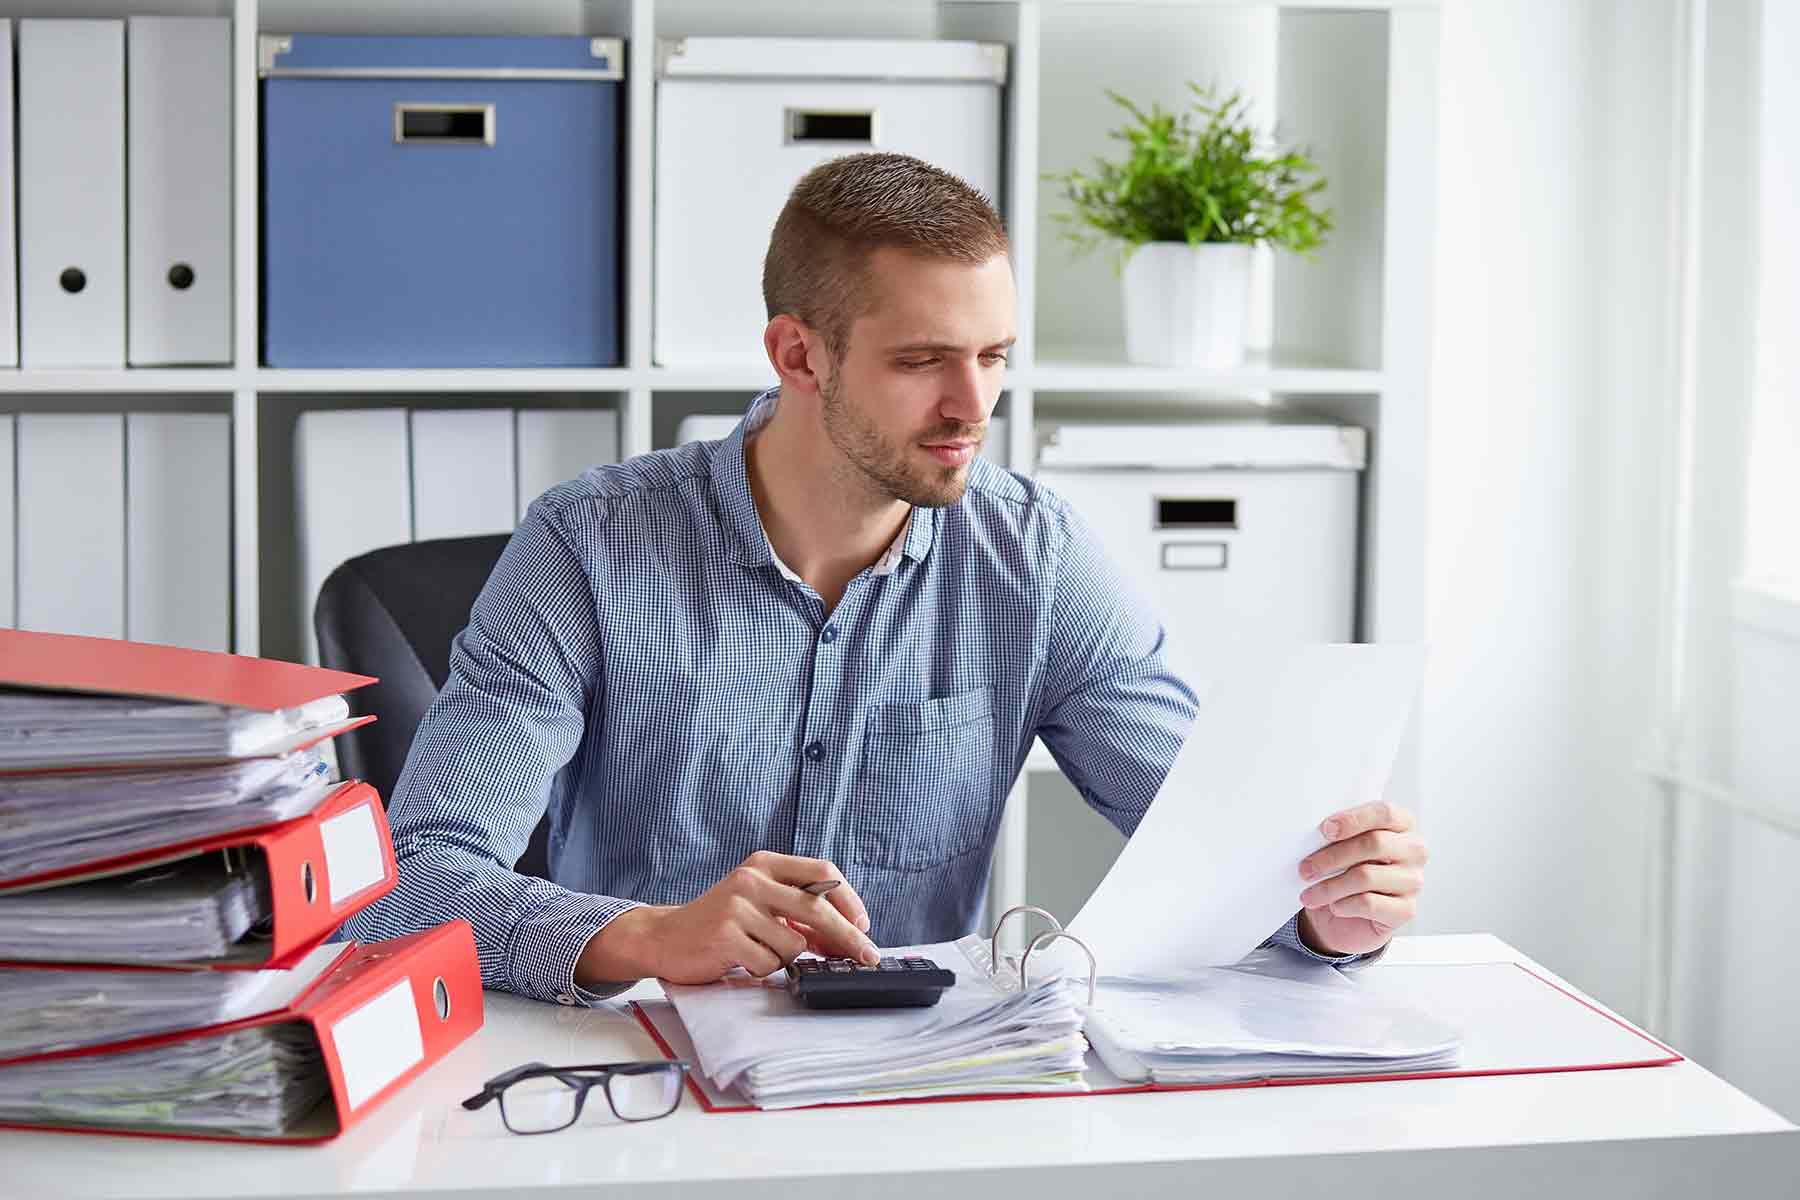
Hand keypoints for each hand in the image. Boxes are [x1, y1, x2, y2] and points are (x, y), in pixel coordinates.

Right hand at [575, 852, 878, 986]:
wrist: (665, 937)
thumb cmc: (720, 922)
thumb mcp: (760, 903)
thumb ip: (797, 912)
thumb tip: (845, 935)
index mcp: (765, 863)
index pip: (823, 872)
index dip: (849, 900)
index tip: (864, 924)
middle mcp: (752, 879)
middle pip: (818, 908)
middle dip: (848, 937)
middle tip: (867, 956)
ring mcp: (737, 906)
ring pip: (794, 943)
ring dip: (786, 957)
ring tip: (760, 949)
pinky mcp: (725, 935)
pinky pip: (768, 963)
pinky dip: (764, 969)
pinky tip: (743, 958)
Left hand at [1295, 800, 1426, 956]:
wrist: (1349, 916)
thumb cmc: (1345, 871)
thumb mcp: (1341, 846)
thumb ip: (1338, 834)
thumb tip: (1314, 833)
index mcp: (1402, 824)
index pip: (1385, 813)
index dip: (1354, 819)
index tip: (1325, 830)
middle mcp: (1414, 850)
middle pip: (1374, 844)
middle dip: (1332, 856)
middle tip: (1305, 869)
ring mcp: (1413, 881)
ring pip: (1367, 876)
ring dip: (1330, 886)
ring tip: (1309, 894)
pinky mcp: (1406, 910)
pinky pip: (1369, 904)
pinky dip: (1343, 905)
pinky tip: (1333, 906)